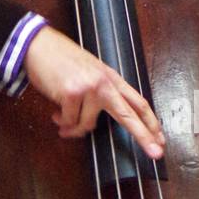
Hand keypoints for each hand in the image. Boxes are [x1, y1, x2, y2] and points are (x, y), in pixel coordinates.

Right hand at [23, 25, 164, 159]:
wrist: (39, 45)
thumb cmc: (60, 58)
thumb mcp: (89, 70)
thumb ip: (100, 90)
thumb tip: (99, 118)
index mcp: (111, 77)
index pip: (137, 101)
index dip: (150, 121)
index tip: (159, 137)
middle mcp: (104, 82)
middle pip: (129, 115)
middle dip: (144, 136)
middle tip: (156, 153)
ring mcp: (89, 88)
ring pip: (88, 124)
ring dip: (75, 128)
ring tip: (64, 123)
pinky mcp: (71, 93)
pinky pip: (70, 121)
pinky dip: (62, 122)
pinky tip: (56, 114)